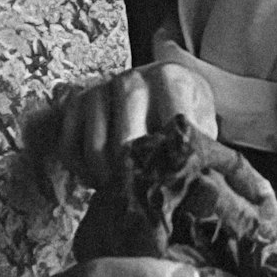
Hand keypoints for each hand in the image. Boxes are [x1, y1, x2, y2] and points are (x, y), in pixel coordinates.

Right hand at [57, 62, 219, 186]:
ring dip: (106, 178)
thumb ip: (205, 148)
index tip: (169, 185)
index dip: (167, 163)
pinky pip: (69, 146)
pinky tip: (99, 179)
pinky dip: (81, 170)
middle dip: (132, 177)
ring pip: (95, 146)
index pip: (168, 125)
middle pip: (126, 140)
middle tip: (139, 197)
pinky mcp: (76, 101)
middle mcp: (133, 79)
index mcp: (172, 78)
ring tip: (120, 192)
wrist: (159, 90)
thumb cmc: (184, 113)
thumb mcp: (203, 124)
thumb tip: (206, 183)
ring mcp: (101, 87)